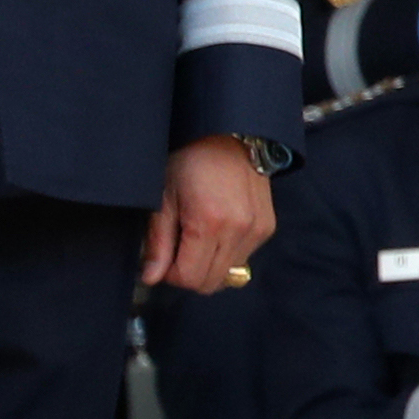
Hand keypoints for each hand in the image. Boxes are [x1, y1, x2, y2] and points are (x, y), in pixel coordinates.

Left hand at [142, 134, 277, 291]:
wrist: (228, 135)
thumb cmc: (191, 160)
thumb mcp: (164, 198)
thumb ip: (159, 242)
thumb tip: (152, 277)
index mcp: (209, 223)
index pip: (190, 278)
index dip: (170, 274)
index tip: (164, 257)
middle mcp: (239, 230)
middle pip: (211, 282)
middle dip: (190, 273)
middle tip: (178, 249)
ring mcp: (257, 230)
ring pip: (228, 273)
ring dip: (209, 264)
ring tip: (198, 235)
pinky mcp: (266, 227)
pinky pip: (243, 258)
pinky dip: (227, 253)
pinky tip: (217, 229)